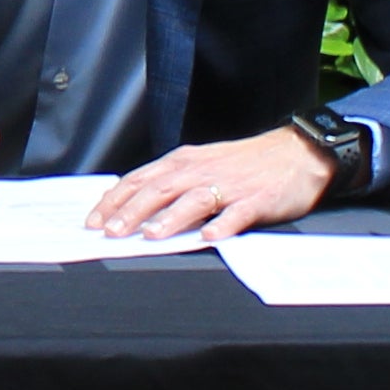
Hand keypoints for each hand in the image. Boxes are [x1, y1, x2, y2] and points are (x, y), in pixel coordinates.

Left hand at [84, 127, 336, 245]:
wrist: (296, 152)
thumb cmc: (245, 162)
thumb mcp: (201, 163)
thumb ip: (170, 180)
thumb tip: (132, 199)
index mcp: (184, 163)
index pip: (140, 179)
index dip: (115, 200)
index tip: (94, 219)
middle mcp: (201, 172)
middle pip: (159, 189)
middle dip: (132, 212)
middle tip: (111, 232)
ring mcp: (229, 186)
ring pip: (194, 200)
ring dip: (170, 218)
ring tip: (151, 235)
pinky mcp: (256, 200)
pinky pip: (237, 214)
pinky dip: (223, 225)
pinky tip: (210, 237)